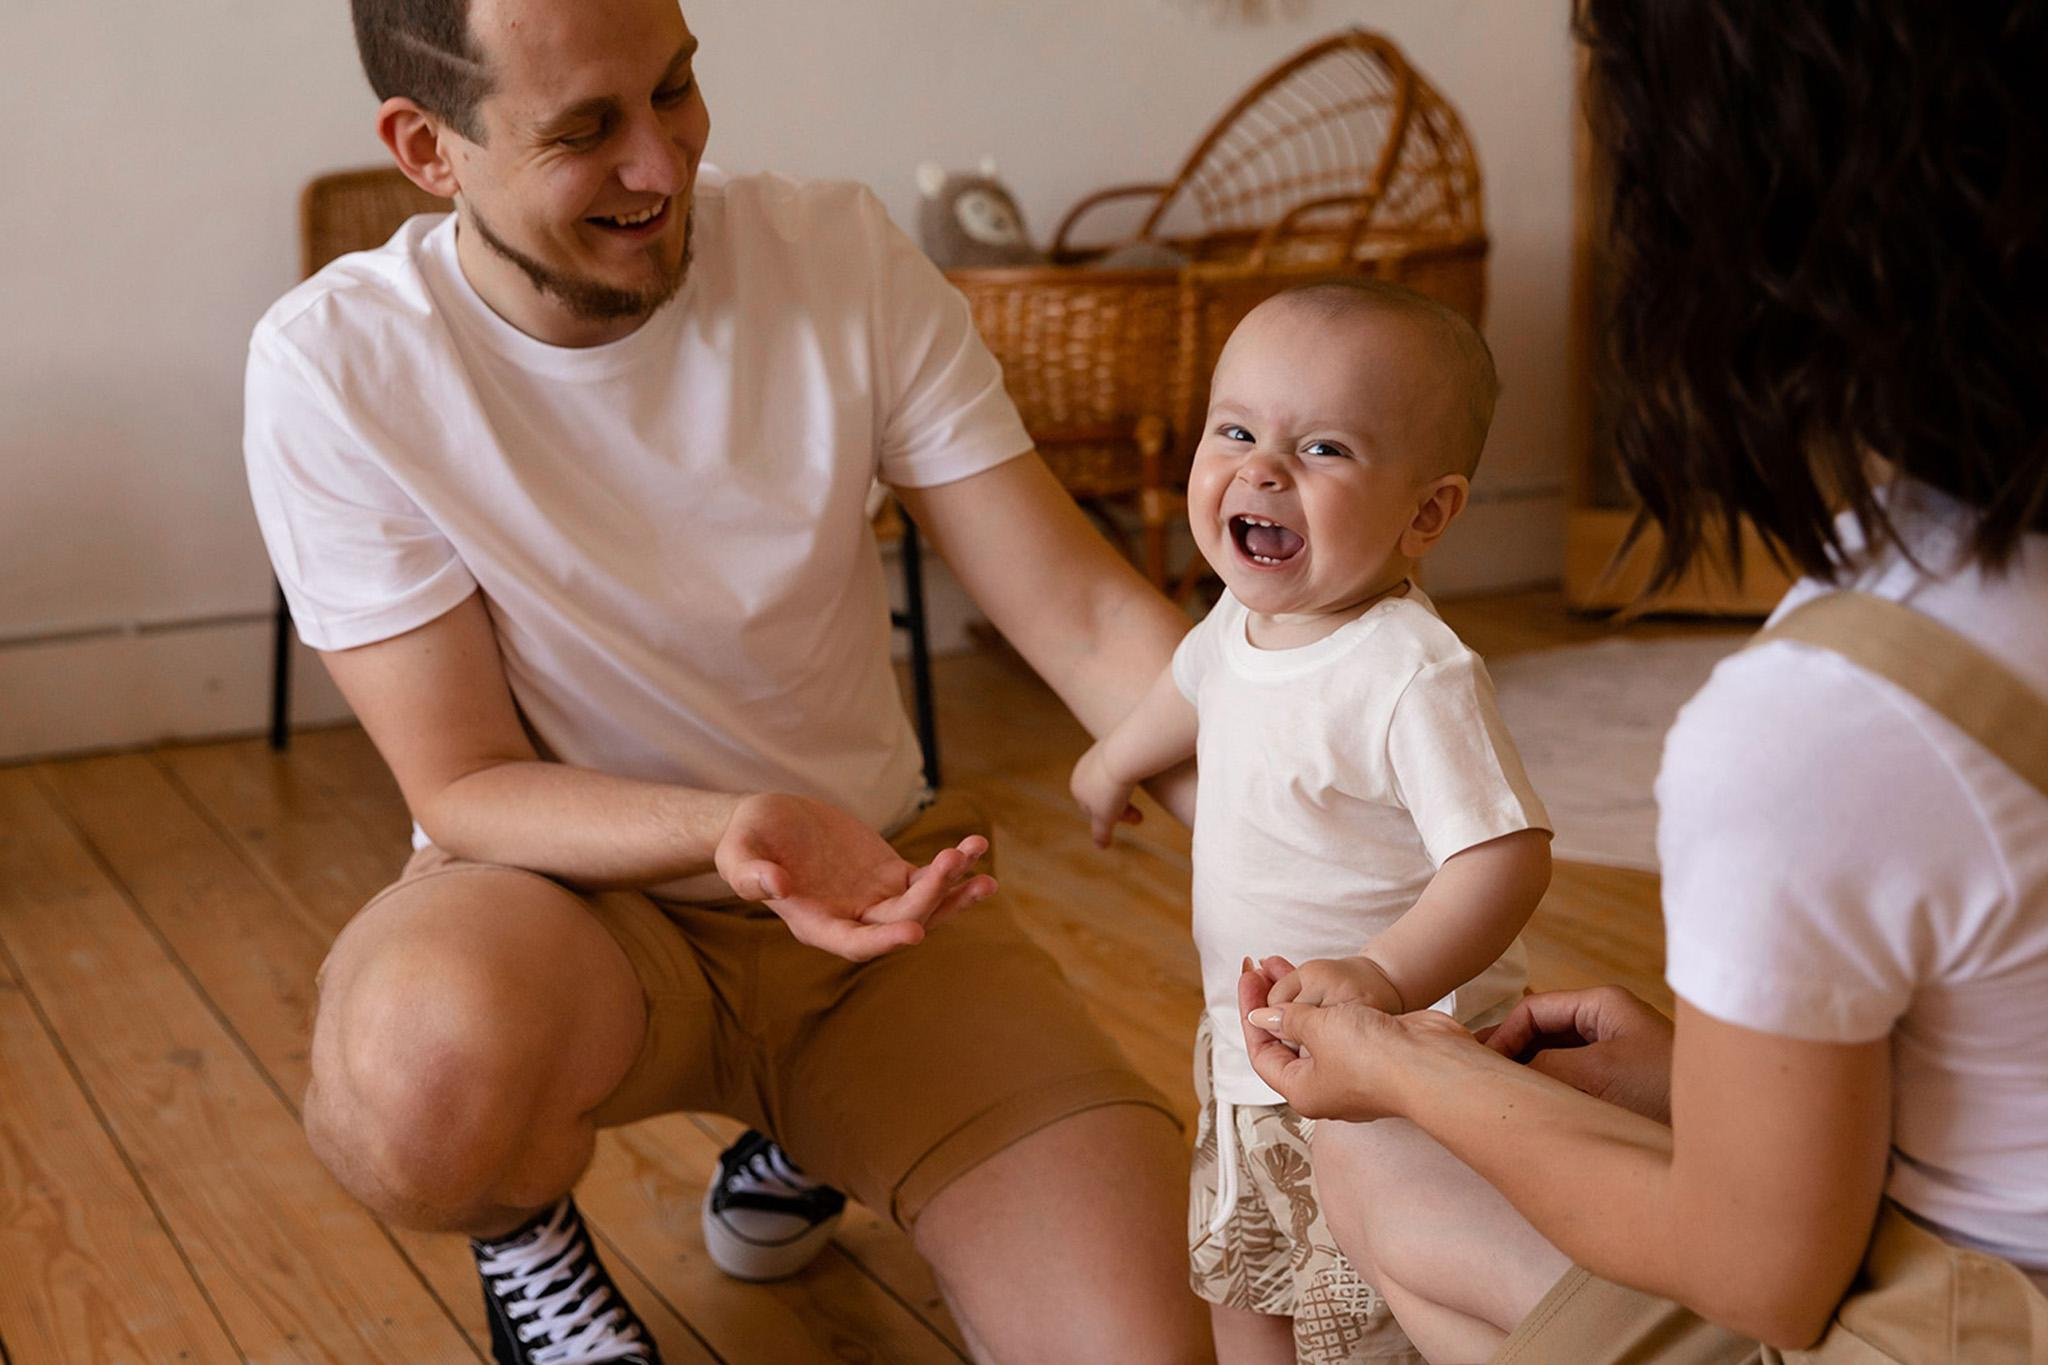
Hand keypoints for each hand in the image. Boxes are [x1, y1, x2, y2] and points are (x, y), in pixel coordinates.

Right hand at [714, 792, 995, 961]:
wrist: (767, 823)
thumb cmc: (746, 842)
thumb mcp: (738, 854)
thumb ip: (749, 875)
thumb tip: (774, 886)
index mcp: (815, 925)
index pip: (855, 944)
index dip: (884, 941)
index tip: (914, 932)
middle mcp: (851, 919)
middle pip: (900, 920)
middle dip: (930, 899)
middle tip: (950, 862)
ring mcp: (875, 898)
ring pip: (923, 904)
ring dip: (954, 889)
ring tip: (980, 863)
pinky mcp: (889, 875)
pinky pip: (927, 876)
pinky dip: (953, 866)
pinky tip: (976, 846)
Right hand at [1069, 742, 1142, 847]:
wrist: (1125, 754)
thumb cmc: (1113, 789)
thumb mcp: (1106, 817)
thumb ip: (1101, 833)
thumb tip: (1101, 846)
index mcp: (1076, 786)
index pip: (1092, 810)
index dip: (1112, 819)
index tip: (1134, 820)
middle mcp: (1082, 769)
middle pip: (1102, 795)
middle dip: (1122, 809)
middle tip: (1141, 818)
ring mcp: (1096, 754)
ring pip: (1112, 780)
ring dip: (1126, 792)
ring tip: (1141, 795)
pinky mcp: (1111, 741)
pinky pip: (1121, 764)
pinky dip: (1130, 774)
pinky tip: (1142, 776)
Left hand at [1238, 956, 1475, 1121]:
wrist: (1430, 1061)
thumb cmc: (1371, 1055)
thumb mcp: (1317, 1030)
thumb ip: (1287, 1020)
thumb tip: (1261, 1016)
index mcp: (1303, 1091)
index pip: (1262, 1053)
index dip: (1251, 1014)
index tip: (1248, 979)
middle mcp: (1325, 1087)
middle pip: (1285, 1042)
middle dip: (1271, 1003)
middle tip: (1259, 969)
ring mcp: (1351, 1072)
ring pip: (1312, 1031)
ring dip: (1296, 999)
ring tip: (1279, 964)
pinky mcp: (1373, 1054)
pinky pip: (1337, 1026)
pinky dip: (1323, 1004)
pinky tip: (1316, 982)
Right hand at [1480, 986, 1674, 1122]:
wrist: (1725, 1128)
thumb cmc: (1664, 1091)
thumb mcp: (1595, 1073)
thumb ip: (1542, 1067)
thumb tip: (1502, 1073)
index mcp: (1603, 1004)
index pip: (1533, 1010)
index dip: (1502, 1035)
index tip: (1484, 1067)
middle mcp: (1609, 1023)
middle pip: (1542, 1032)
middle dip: (1513, 1054)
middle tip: (1481, 1081)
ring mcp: (1617, 1054)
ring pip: (1556, 1058)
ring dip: (1532, 1075)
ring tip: (1505, 1098)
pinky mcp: (1624, 1084)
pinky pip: (1575, 1079)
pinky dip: (1552, 1091)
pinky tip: (1539, 1110)